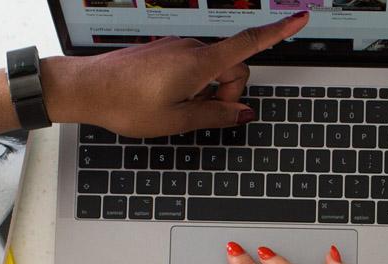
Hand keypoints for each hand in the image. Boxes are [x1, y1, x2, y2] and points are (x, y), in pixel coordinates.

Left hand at [41, 13, 308, 136]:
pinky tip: (167, 99)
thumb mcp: (176, 121)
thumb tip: (242, 113)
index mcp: (200, 62)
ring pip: (211, 70)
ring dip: (206, 91)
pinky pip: (192, 67)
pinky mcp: (165, 52)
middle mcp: (191, 48)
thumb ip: (215, 117)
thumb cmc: (125, 103)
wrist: (86, 88)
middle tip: (200, 114)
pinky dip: (192, 84)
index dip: (279, 32)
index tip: (300, 18)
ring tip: (176, 108)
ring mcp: (177, 48)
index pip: (249, 44)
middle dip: (226, 93)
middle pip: (232, 68)